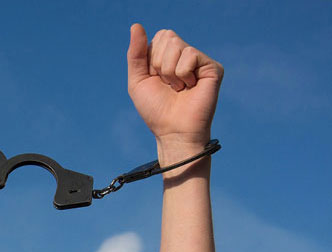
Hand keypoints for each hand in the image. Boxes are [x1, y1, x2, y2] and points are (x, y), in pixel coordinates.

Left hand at [127, 24, 222, 155]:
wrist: (172, 131)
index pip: (158, 37)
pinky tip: (189, 87)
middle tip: (168, 85)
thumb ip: (135, 54)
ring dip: (170, 72)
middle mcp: (185, 55)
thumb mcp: (138, 81)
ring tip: (178, 88)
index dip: (151, 60)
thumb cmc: (156, 110)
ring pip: (176, 45)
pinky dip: (182, 74)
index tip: (156, 80)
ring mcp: (199, 61)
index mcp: (168, 56)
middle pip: (167, 37)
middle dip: (159, 64)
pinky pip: (189, 55)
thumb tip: (136, 25)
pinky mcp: (212, 67)